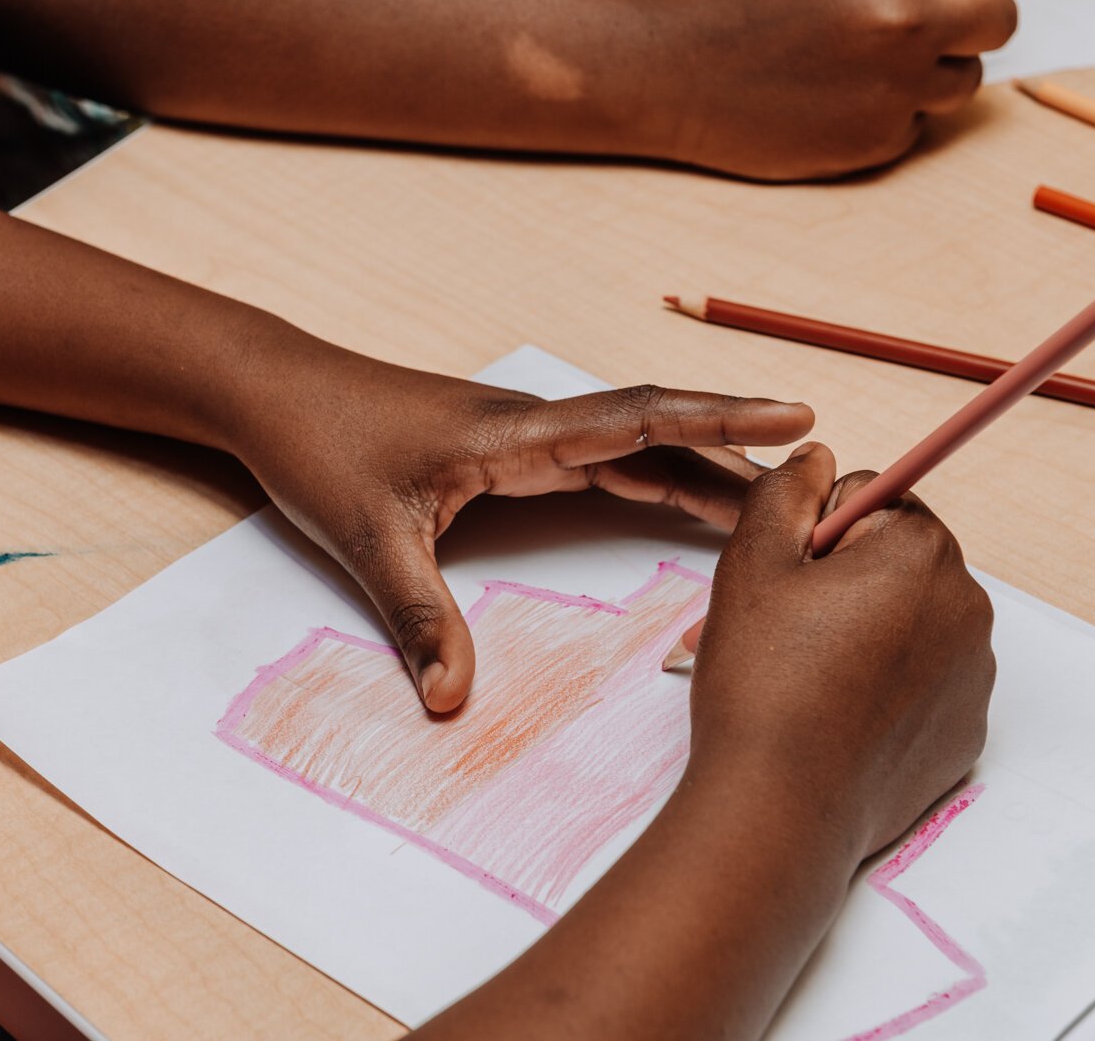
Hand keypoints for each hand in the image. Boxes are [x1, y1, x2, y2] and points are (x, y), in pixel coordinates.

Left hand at [225, 336, 812, 712]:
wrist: (277, 393)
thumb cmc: (320, 447)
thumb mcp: (368, 539)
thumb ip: (419, 618)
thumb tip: (451, 701)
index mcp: (514, 432)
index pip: (636, 420)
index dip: (719, 420)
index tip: (794, 417)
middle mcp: (534, 425)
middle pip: (657, 432)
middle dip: (737, 454)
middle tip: (817, 490)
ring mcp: (526, 434)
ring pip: (636, 446)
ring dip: (701, 468)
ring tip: (772, 507)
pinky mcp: (511, 450)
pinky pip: (604, 460)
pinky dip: (654, 478)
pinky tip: (683, 499)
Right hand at [638, 0, 1017, 180]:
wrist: (668, 70)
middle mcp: (904, 20)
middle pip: (995, 17)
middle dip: (965, 16)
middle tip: (916, 24)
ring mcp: (893, 87)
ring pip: (965, 78)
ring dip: (931, 69)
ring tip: (866, 63)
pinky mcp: (875, 143)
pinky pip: (918, 125)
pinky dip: (888, 113)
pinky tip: (834, 99)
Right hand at [689, 443, 994, 855]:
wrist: (781, 808)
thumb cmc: (764, 683)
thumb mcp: (752, 562)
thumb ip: (787, 491)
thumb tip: (817, 458)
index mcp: (922, 551)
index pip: (870, 498)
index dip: (816, 534)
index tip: (788, 581)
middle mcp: (968, 605)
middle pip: (894, 560)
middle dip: (840, 581)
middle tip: (783, 632)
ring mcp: (973, 675)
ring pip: (907, 620)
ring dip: (861, 631)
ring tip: (803, 679)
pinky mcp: (965, 731)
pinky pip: (923, 681)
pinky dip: (883, 687)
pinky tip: (836, 717)